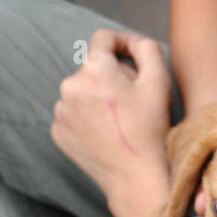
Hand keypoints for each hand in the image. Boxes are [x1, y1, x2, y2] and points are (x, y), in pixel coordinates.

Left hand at [51, 30, 172, 209]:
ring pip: (83, 91)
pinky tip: (108, 132)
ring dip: (100, 97)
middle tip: (137, 98)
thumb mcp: (159, 80)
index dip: (124, 42)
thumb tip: (134, 43)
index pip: (104, 38)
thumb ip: (147, 48)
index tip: (136, 55)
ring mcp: (60, 111)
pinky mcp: (58, 132)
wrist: (134, 177)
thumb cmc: (150, 128)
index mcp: (94, 68)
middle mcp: (70, 85)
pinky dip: (89, 117)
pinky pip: (74, 114)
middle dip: (115, 75)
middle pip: (95, 67)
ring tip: (122, 118)